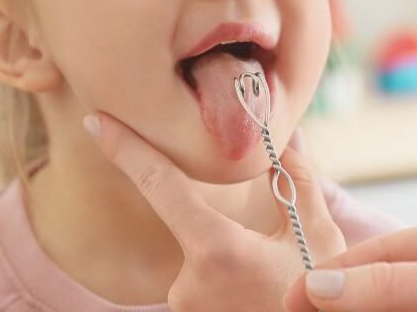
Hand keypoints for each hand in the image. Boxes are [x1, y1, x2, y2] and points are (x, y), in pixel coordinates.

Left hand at [85, 112, 345, 311]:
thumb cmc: (316, 300)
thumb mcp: (318, 236)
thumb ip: (298, 181)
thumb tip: (285, 137)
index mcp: (216, 250)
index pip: (160, 185)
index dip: (126, 149)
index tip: (97, 122)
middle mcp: (187, 282)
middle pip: (190, 219)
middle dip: (219, 215)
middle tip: (262, 244)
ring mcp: (184, 305)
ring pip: (199, 250)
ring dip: (228, 250)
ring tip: (269, 276)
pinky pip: (201, 276)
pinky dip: (225, 270)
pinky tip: (255, 286)